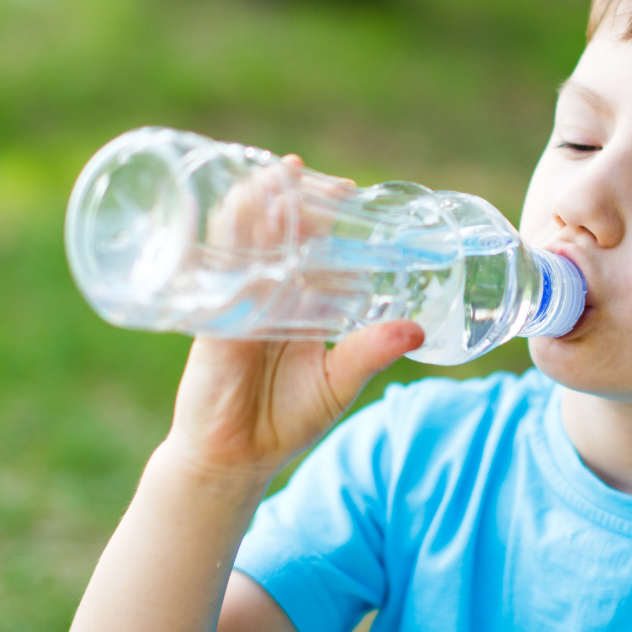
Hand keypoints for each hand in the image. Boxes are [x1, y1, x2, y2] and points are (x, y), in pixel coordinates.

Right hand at [168, 156, 424, 479]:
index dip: (324, 216)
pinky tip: (240, 218)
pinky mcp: (214, 323)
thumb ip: (371, 352)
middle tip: (307, 172)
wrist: (235, 460)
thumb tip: (417, 330)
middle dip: (289, 199)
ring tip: (276, 177)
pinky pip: (219, 276)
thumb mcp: (338, 381)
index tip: (349, 189)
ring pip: (242, 244)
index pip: (309, 248)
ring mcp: (236, 305)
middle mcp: (264, 297)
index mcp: (296, 304)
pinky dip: (230, 245)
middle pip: (273, 234)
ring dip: (256, 207)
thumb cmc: (286, 418)